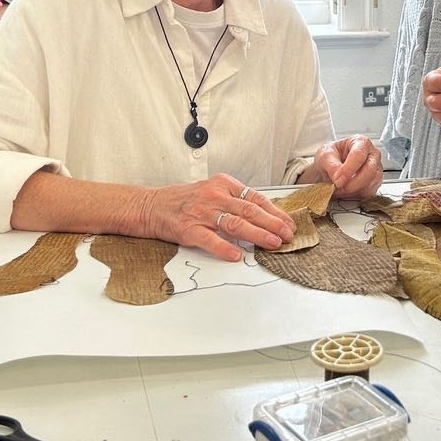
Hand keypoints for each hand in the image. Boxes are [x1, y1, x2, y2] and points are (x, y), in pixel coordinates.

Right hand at [132, 172, 294, 262]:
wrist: (151, 206)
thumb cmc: (185, 201)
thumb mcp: (213, 192)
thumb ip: (235, 201)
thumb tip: (266, 216)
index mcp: (223, 184)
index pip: (255, 198)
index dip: (275, 212)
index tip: (288, 223)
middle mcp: (214, 196)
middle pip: (250, 210)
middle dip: (273, 223)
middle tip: (288, 234)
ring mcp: (202, 213)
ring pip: (235, 224)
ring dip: (257, 234)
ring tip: (273, 243)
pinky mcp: (189, 229)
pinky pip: (210, 239)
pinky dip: (224, 247)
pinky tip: (237, 255)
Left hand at [302, 134, 383, 198]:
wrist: (329, 167)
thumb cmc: (330, 156)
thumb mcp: (324, 156)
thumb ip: (331, 165)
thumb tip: (339, 177)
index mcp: (361, 142)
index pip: (359, 155)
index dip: (348, 169)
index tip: (338, 180)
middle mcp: (372, 155)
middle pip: (370, 170)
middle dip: (353, 183)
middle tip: (338, 187)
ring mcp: (376, 169)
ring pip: (371, 183)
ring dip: (353, 190)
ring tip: (338, 189)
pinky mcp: (375, 183)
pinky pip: (369, 192)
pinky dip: (356, 195)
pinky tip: (345, 192)